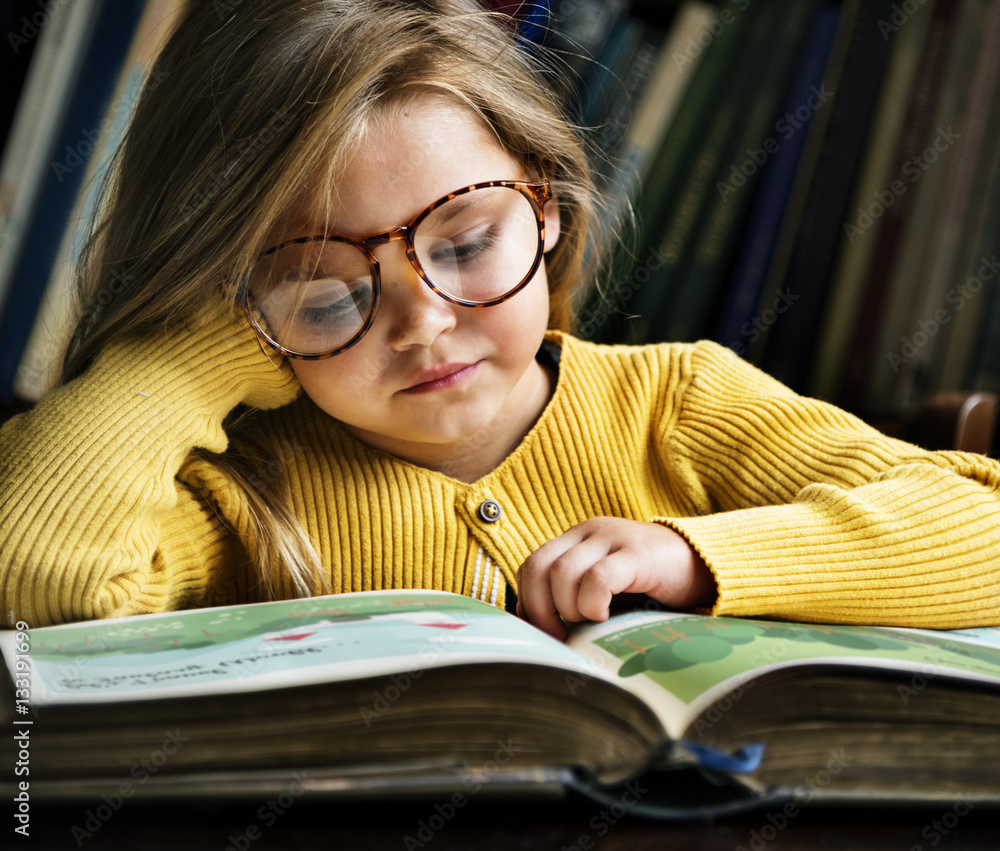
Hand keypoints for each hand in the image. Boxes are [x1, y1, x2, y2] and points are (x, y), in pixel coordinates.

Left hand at [515, 517, 716, 639]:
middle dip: (541, 609)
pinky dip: (592, 603)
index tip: (544, 629)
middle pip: (540, 567)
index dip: (529, 601)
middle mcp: (590, 532)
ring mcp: (613, 538)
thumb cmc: (650, 585)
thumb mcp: (604, 587)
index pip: (531, 565)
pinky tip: (605, 615)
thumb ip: (572, 595)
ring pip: (563, 573)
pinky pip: (598, 578)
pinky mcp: (637, 553)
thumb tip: (536, 623)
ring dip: (569, 608)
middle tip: (560, 634)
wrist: (703, 565)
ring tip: (590, 621)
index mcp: (576, 538)